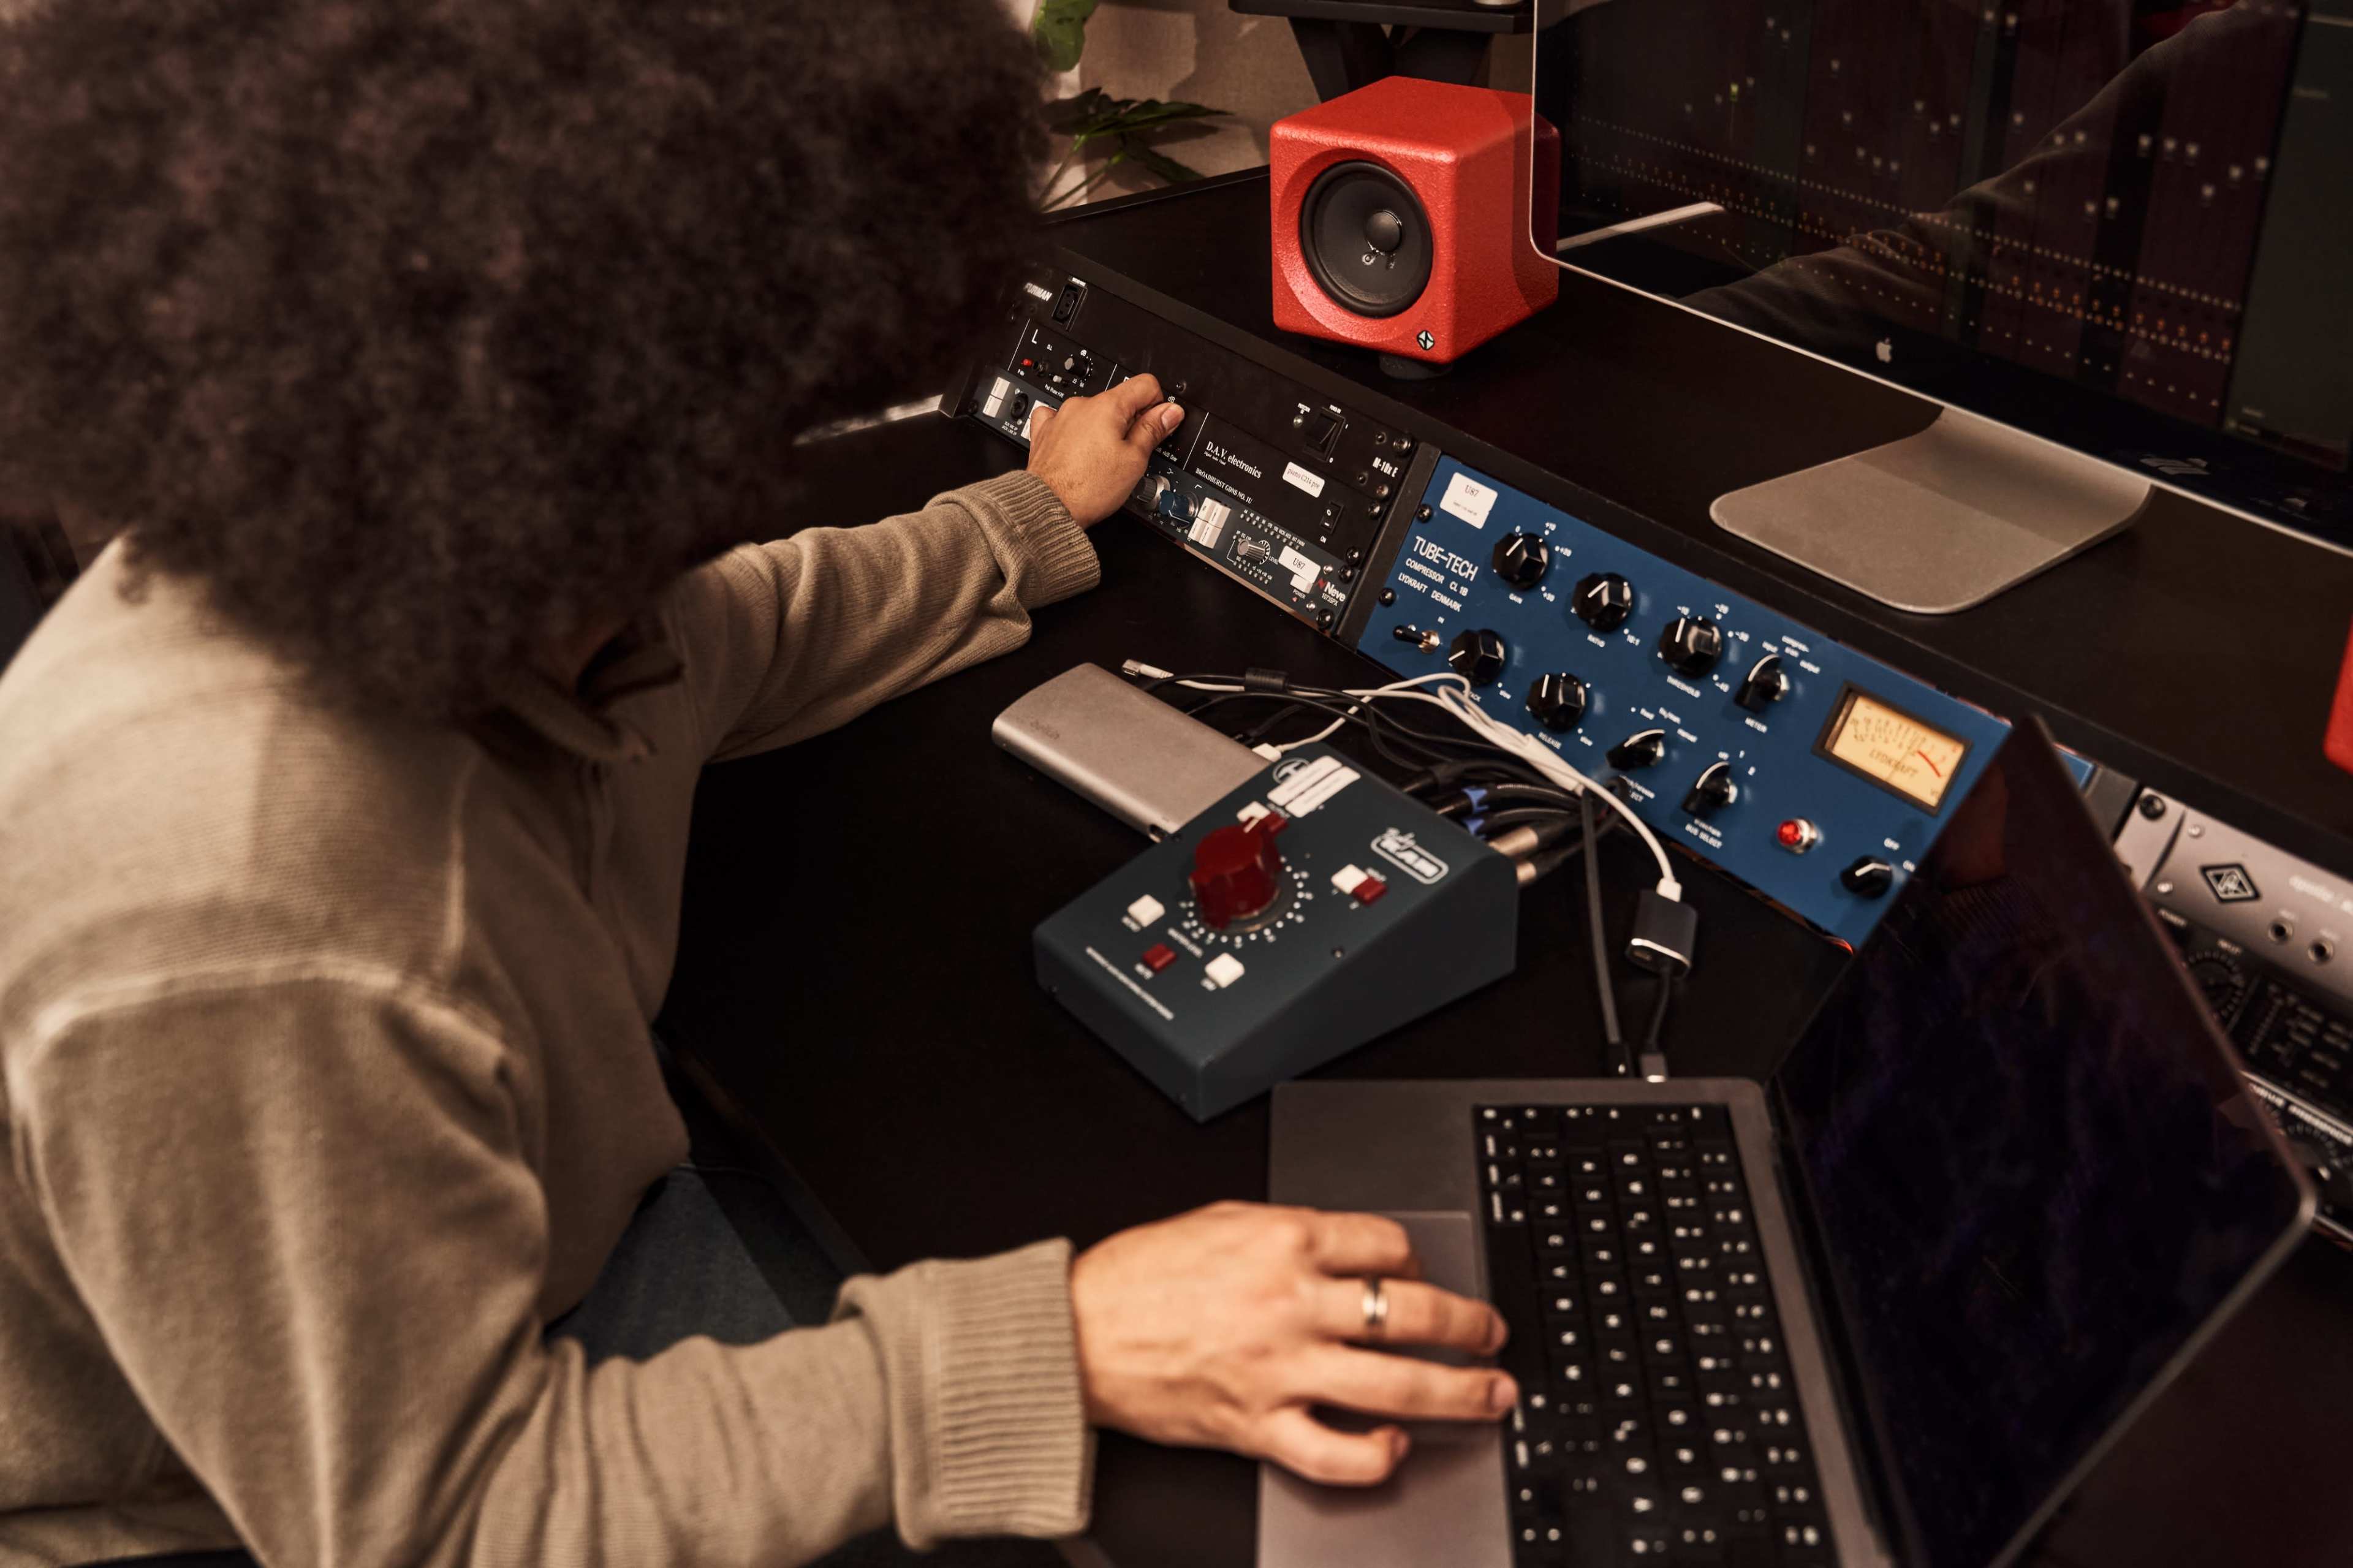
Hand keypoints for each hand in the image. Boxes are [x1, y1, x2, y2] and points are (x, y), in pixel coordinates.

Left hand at [1025, 372, 1182, 526]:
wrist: (1048, 507)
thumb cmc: (1088, 488)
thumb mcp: (1134, 461)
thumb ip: (1153, 430)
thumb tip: (1170, 411)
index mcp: (1107, 406)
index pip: (1146, 385)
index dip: (1158, 404)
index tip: (1158, 424)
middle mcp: (1081, 405)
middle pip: (1119, 400)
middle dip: (1130, 422)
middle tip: (1131, 452)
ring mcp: (1060, 417)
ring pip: (1093, 413)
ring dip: (1103, 429)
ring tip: (1104, 459)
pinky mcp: (1045, 432)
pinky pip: (1063, 420)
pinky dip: (1074, 430)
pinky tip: (1078, 447)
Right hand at [1069, 1201, 1513, 1485]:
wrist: (1075, 1332)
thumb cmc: (1139, 1277)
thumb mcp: (1221, 1220)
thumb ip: (1289, 1231)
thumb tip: (1351, 1246)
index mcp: (1284, 1241)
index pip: (1389, 1244)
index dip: (1419, 1257)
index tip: (1423, 1271)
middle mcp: (1293, 1303)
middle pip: (1416, 1311)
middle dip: (1472, 1324)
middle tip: (1492, 1332)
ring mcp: (1281, 1369)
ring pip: (1398, 1383)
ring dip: (1460, 1391)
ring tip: (1491, 1392)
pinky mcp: (1258, 1425)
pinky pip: (1336, 1453)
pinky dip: (1376, 1457)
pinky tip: (1396, 1448)